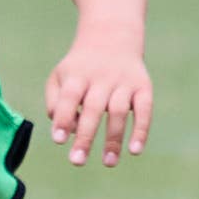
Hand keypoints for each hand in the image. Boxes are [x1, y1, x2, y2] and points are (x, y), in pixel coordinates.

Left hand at [45, 38, 153, 167]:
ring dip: (113, 139)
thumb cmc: (81, 67)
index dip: (62, 118)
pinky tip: (135, 151)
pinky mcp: (143, 87)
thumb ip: (54, 102)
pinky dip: (141, 130)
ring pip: (117, 112)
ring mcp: (124, 82)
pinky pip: (144, 110)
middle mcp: (101, 78)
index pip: (68, 97)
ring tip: (108, 163)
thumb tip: (65, 131)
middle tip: (77, 161)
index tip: (58, 140)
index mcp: (77, 75)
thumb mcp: (60, 75)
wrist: (112, 35)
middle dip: (85, 136)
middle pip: (92, 108)